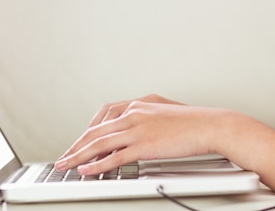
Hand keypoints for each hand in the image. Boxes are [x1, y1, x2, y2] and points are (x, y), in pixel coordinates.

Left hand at [54, 95, 225, 174]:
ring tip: (66, 165)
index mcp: (139, 103)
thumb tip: (137, 127)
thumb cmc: (193, 121)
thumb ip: (147, 117)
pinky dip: (97, 165)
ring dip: (79, 155)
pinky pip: (114, 157)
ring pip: (99, 143)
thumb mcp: (165, 111)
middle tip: (65, 156)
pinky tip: (87, 170)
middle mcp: (134, 112)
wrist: (209, 125)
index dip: (89, 129)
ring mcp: (138, 128)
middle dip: (77, 145)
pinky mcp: (143, 145)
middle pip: (96, 130)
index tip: (81, 141)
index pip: (104, 114)